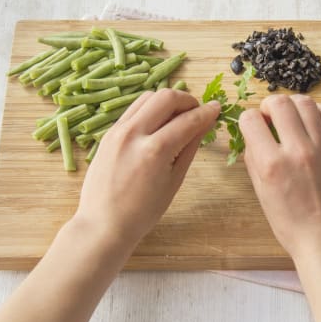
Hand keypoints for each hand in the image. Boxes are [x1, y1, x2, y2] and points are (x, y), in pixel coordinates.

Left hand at [76, 89, 219, 247]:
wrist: (103, 224)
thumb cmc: (143, 212)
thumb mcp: (174, 181)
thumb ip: (190, 147)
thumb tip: (205, 124)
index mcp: (154, 151)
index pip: (187, 120)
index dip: (206, 113)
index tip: (217, 108)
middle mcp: (133, 134)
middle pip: (166, 97)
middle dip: (187, 100)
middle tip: (197, 112)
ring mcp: (117, 131)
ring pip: (147, 97)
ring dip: (167, 102)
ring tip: (177, 117)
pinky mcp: (108, 133)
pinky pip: (133, 110)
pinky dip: (150, 110)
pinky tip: (158, 125)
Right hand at [239, 94, 320, 259]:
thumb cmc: (291, 224)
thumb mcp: (262, 194)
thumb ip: (254, 160)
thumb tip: (252, 134)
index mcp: (271, 165)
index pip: (250, 119)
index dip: (248, 120)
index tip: (253, 127)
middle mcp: (297, 151)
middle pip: (279, 103)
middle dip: (268, 105)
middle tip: (270, 117)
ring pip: (305, 103)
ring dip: (293, 105)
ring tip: (291, 118)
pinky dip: (316, 112)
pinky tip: (311, 123)